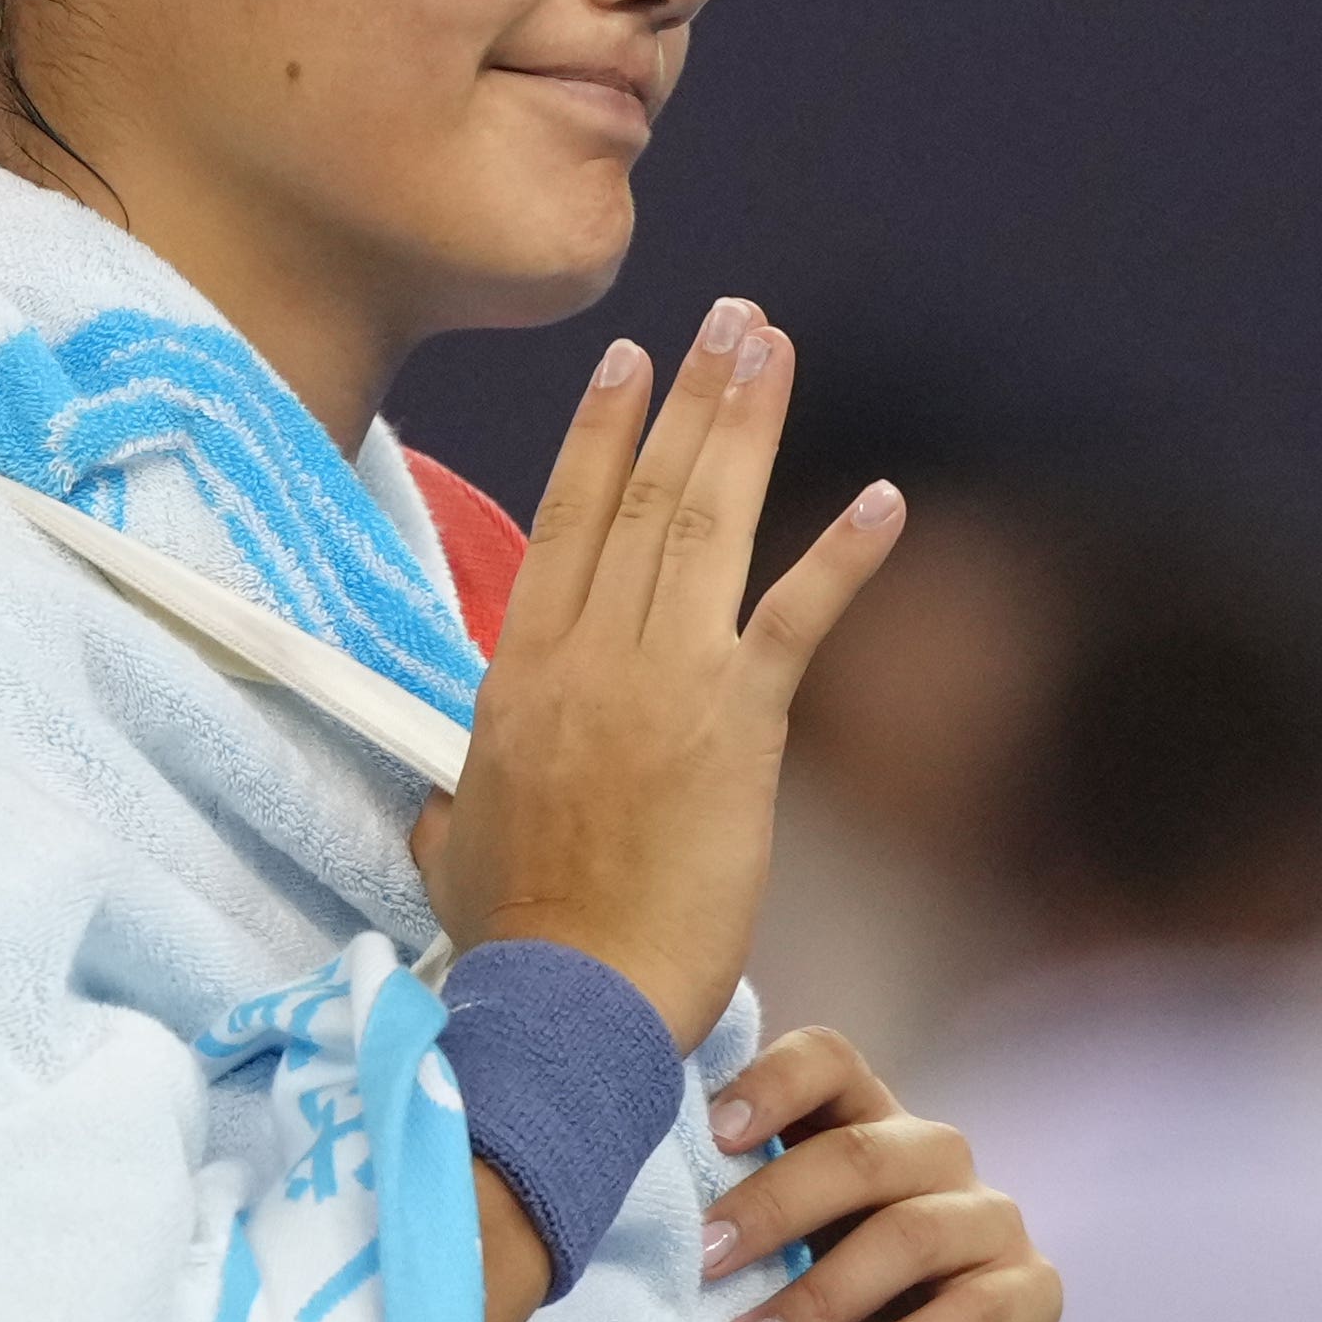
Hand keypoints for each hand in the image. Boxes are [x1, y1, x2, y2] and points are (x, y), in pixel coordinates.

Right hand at [416, 300, 902, 1052]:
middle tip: (733, 319)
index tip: (630, 361)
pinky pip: (795, 619)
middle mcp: (587, 656)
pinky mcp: (735, 728)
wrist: (570, 1002)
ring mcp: (660, 682)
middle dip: (693, 397)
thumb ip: (449, 810)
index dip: (600, 432)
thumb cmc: (517, 941)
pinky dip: (844, 554)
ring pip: (705, 523)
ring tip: (774, 348)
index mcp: (519, 674)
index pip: (566, 522)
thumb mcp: (453, 856)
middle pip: (642, 495)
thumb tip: (436, 810)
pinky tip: (885, 499)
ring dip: (747, 426)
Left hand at [699, 1026, 1060, 1321]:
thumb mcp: (753, 1263)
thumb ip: (722, 1209)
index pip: (827, 1059)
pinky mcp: (1032, 1297)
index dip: (770, 1083)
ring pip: (912, 1232)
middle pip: (860, 1152)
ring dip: (820, 1296)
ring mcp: (990, 1223)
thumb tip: (623, 1174)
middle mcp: (931, 1156)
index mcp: (858, 1121)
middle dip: (772, 1207)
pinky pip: (975, 1310)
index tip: (709, 1134)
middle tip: (702, 1264)